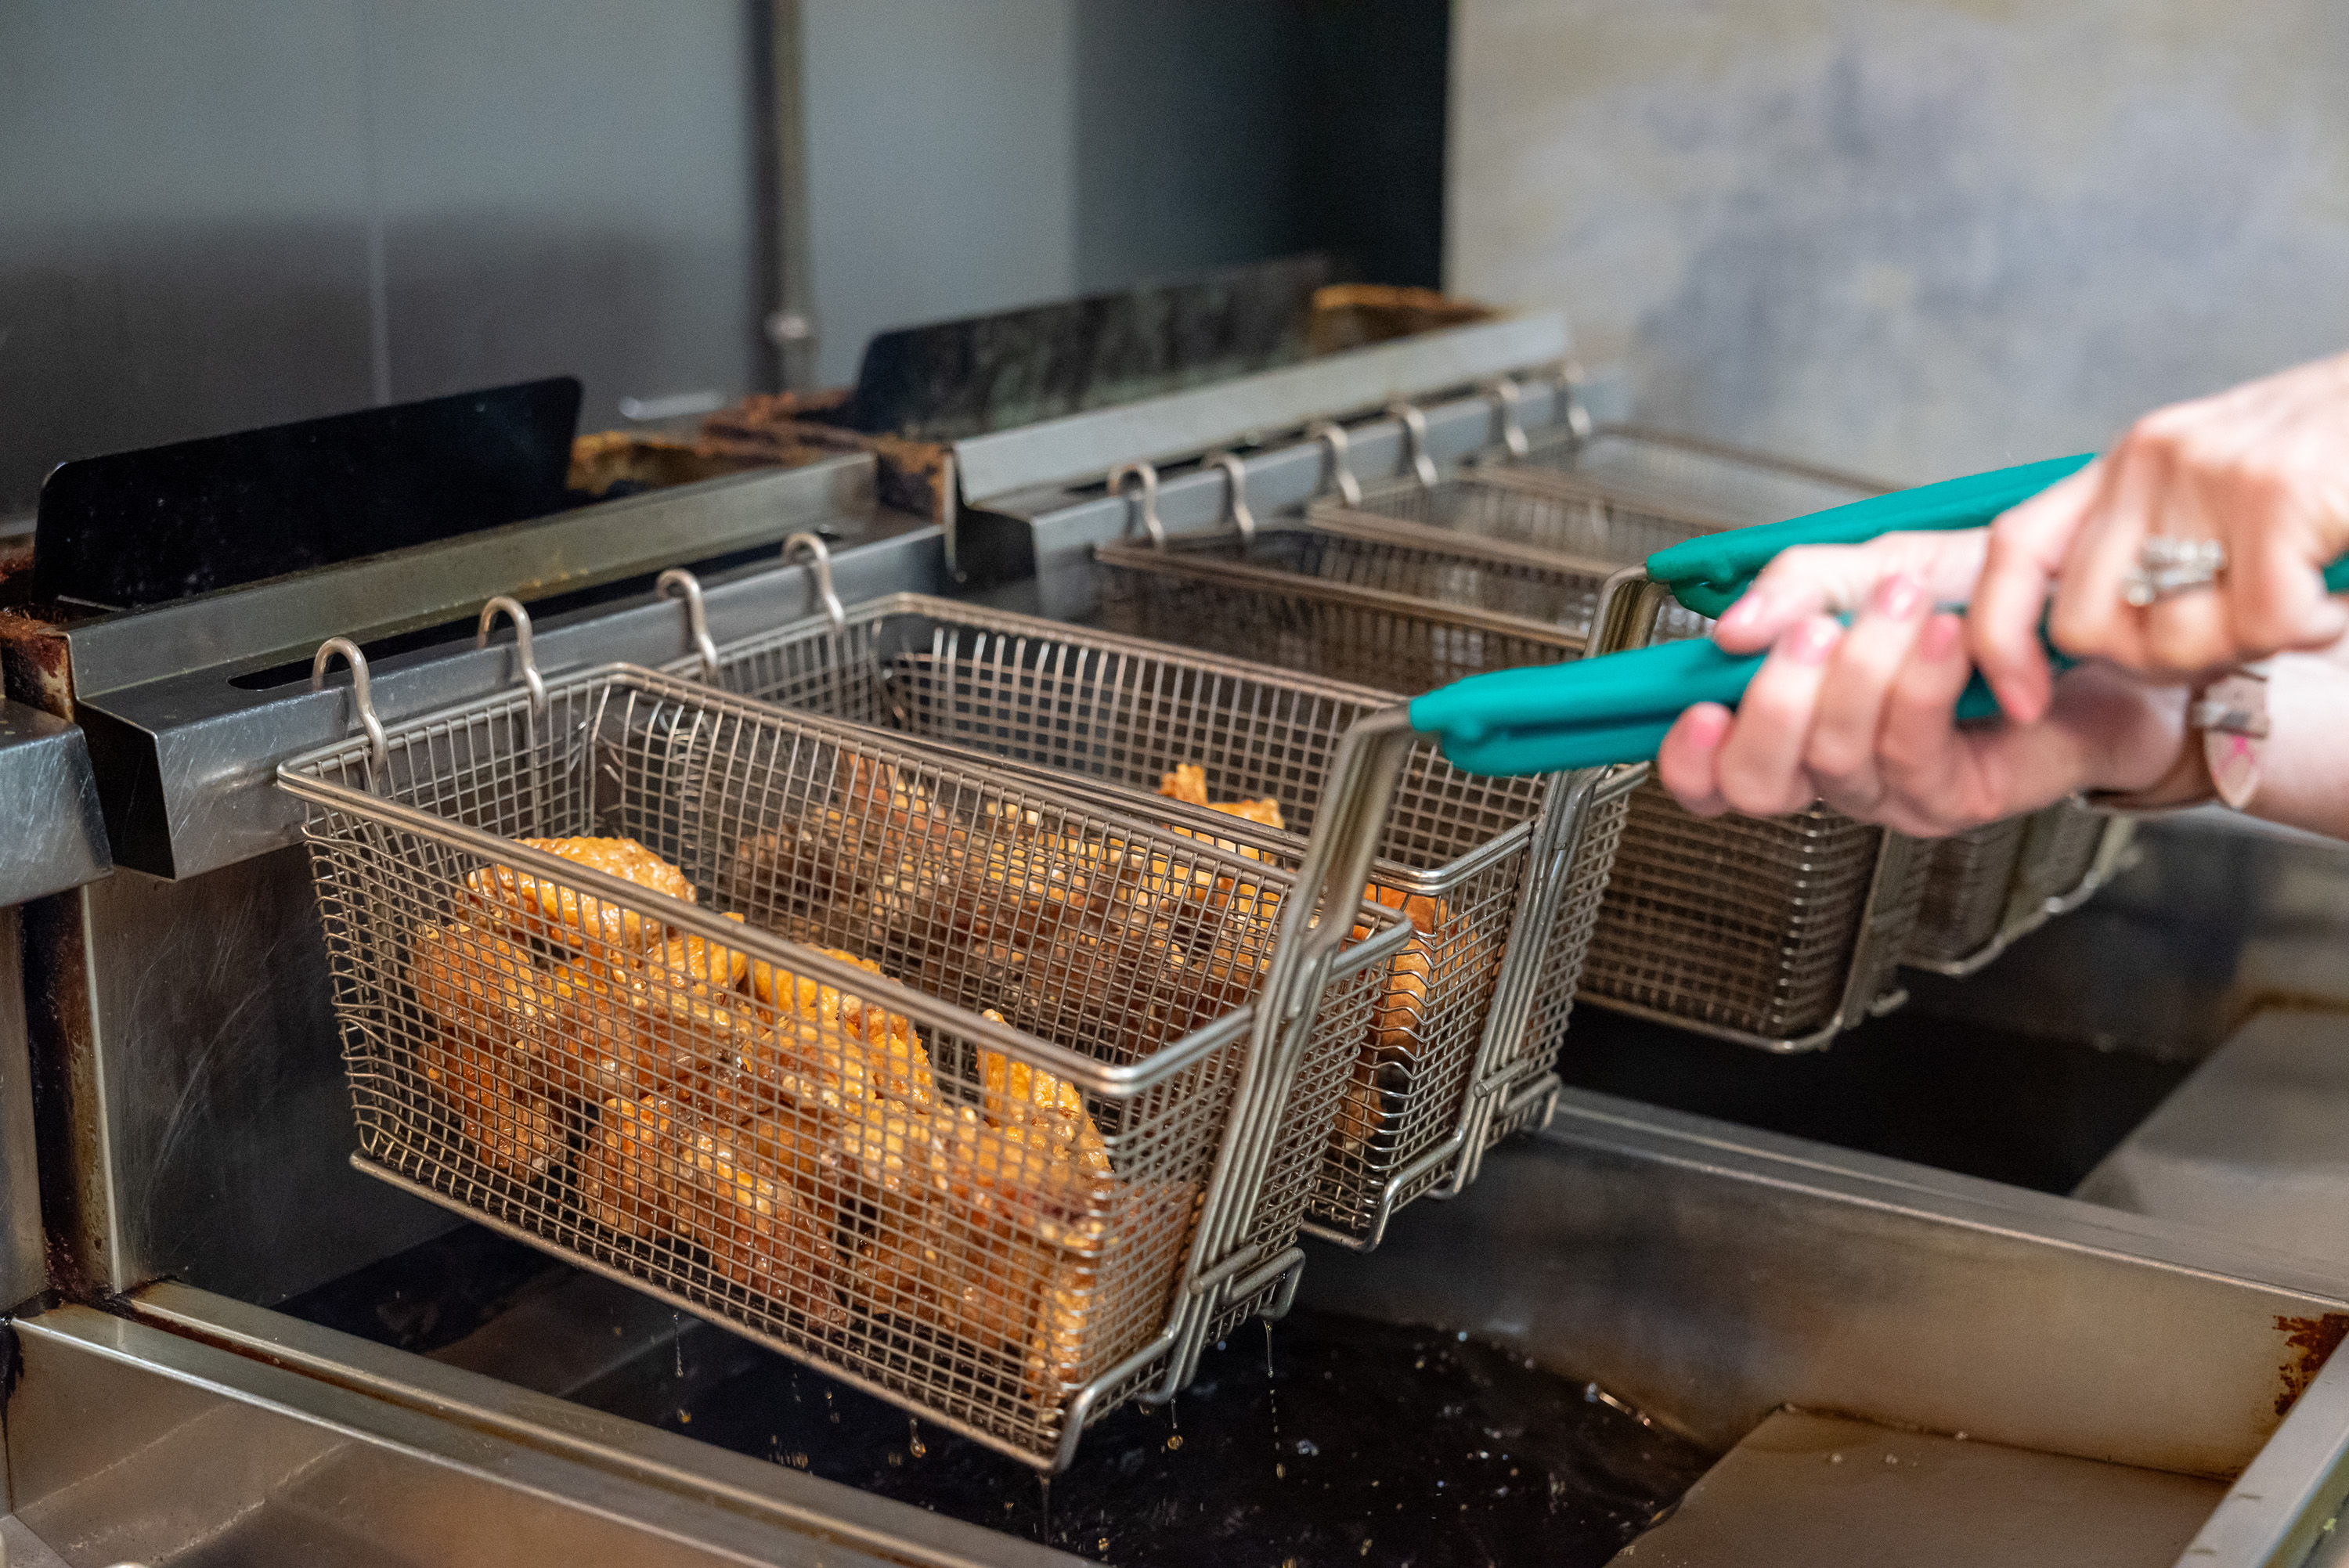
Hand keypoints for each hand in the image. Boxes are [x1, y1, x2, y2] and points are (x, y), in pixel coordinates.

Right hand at [1656, 530, 2189, 834]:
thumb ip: (1797, 586)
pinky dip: (1921, 683)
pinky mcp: (1959, 800)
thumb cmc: (1994, 602)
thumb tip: (1730, 630)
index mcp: (1800, 723)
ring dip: (1864, 668)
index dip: (1689, 756)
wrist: (2105, 629)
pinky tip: (1947, 635)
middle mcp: (1837, 770)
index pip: (1713, 776)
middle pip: (1757, 784)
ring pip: (1836, 759)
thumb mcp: (1878, 566)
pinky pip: (1913, 751)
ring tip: (1907, 602)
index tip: (1699, 706)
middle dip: (1776, 700)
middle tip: (1815, 629)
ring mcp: (1895, 792)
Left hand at [1974, 351, 2348, 722]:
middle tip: (2232, 638)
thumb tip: (2114, 643)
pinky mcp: (2275, 493)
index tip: (2022, 699)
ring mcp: (2207, 474)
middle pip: (2086, 625)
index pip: (2013, 551)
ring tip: (2297, 604)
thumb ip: (2159, 547)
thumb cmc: (2335, 455)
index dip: (2000, 637)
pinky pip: (2264, 624)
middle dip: (2155, 664)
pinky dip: (2310, 629)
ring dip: (2244, 650)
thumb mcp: (2222, 492)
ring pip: (2176, 640)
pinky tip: (2332, 592)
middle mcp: (2150, 461)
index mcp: (2128, 465)